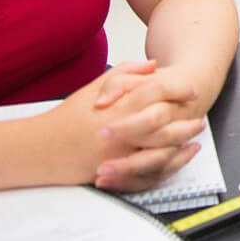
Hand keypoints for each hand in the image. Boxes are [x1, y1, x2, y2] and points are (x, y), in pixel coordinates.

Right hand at [45, 67, 205, 191]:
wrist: (40, 148)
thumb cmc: (68, 117)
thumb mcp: (96, 87)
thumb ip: (126, 73)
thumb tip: (154, 65)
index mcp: (120, 107)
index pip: (159, 94)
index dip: (179, 90)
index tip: (192, 90)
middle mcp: (124, 132)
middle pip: (167, 127)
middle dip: (187, 123)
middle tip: (199, 119)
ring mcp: (121, 156)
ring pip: (163, 153)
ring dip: (182, 147)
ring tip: (194, 142)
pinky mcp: (117, 174)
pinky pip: (149, 175)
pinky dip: (167, 169)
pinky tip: (175, 161)